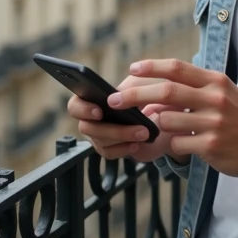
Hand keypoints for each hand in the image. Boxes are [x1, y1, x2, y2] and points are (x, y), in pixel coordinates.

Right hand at [67, 74, 189, 162]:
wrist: (162, 113)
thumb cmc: (146, 94)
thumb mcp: (139, 84)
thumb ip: (127, 87)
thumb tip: (116, 97)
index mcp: (92, 99)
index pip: (75, 106)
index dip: (83, 109)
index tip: (99, 111)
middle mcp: (91, 119)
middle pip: (86, 128)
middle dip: (110, 127)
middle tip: (129, 122)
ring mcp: (98, 136)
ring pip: (100, 141)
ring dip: (122, 136)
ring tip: (143, 132)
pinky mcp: (110, 149)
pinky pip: (110, 153)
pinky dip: (124, 149)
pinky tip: (137, 144)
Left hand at [110, 59, 237, 177]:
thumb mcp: (223, 94)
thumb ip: (194, 90)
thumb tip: (156, 94)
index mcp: (215, 81)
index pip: (176, 67)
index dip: (150, 66)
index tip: (131, 69)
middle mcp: (214, 98)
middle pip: (165, 90)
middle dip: (134, 95)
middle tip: (114, 100)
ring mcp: (213, 123)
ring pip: (167, 119)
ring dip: (154, 125)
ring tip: (153, 129)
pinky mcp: (211, 146)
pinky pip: (176, 143)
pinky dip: (169, 144)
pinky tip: (173, 145)